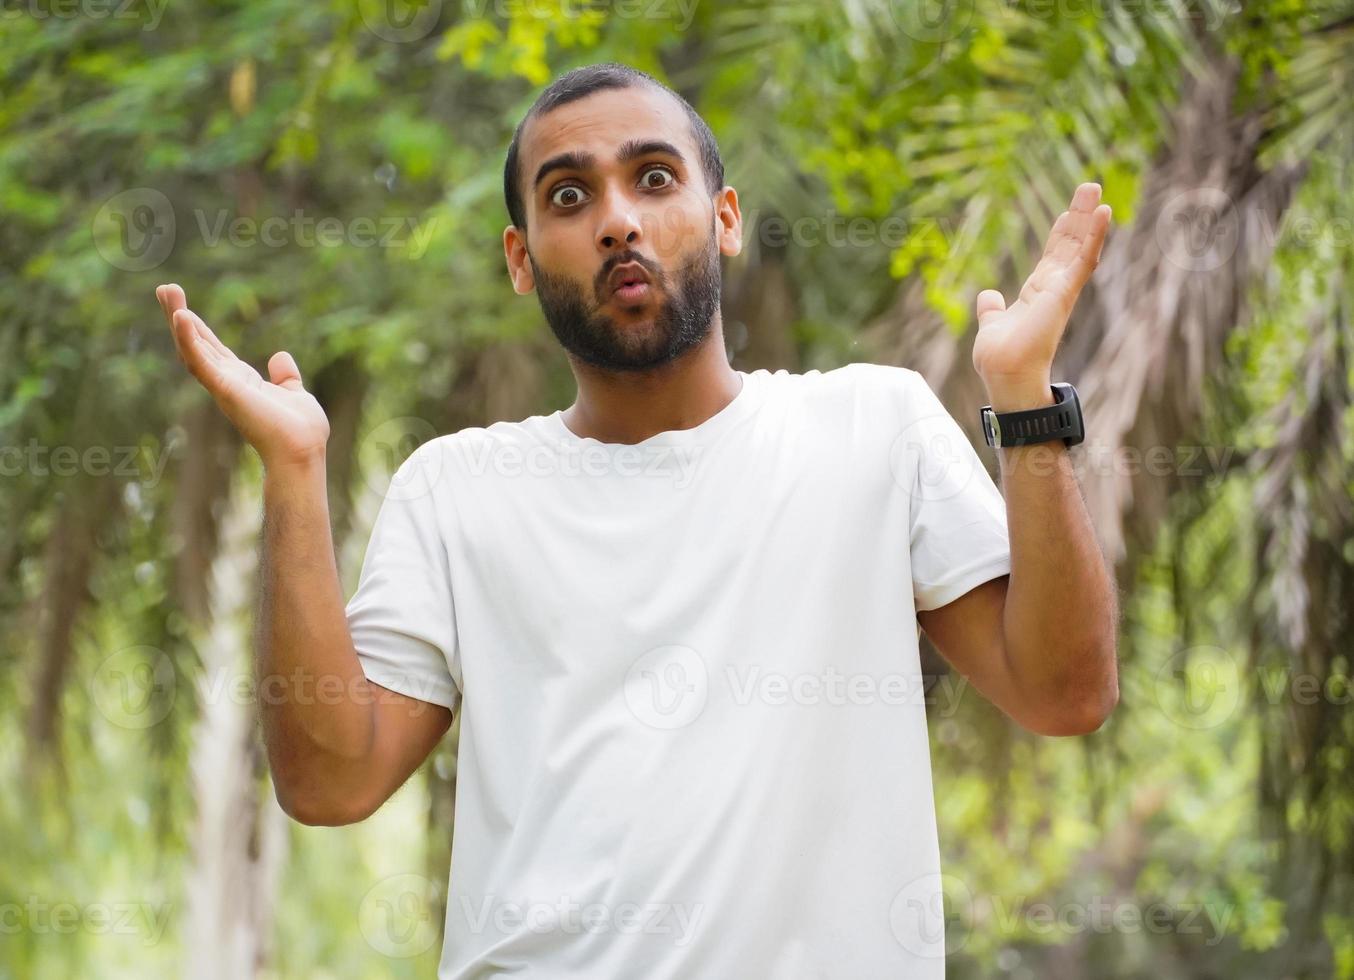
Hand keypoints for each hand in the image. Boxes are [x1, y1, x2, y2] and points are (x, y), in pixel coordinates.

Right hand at [156, 283, 329, 469]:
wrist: (302, 453)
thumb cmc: (301, 432)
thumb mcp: (295, 394)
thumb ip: (285, 377)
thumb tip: (281, 357)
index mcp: (241, 382)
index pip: (214, 349)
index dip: (199, 329)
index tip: (183, 307)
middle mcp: (227, 382)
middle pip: (196, 344)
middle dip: (179, 316)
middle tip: (164, 288)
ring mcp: (223, 386)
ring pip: (192, 348)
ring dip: (178, 320)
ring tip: (166, 291)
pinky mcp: (225, 389)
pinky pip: (201, 362)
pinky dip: (189, 341)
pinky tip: (181, 317)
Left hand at [972, 182, 1111, 409]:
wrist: (1005, 373)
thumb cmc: (1000, 357)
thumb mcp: (992, 324)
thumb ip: (991, 309)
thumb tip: (988, 296)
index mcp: (1038, 292)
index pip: (1054, 255)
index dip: (1061, 232)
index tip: (1068, 211)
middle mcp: (1054, 288)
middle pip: (1070, 244)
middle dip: (1079, 216)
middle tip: (1089, 187)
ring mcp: (1062, 289)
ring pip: (1080, 246)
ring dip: (1089, 218)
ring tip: (1096, 190)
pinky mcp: (1065, 292)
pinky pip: (1084, 259)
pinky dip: (1094, 235)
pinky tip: (1103, 213)